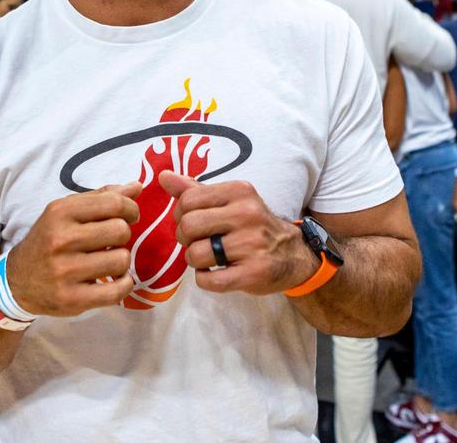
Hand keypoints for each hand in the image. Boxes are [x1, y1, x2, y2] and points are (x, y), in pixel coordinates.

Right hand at [6, 182, 140, 316]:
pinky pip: (117, 291)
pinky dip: (124, 284)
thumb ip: (102, 197)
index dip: (130, 209)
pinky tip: (116, 280)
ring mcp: (65, 271)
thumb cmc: (49, 240)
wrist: (17, 280)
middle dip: (123, 235)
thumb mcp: (67, 211)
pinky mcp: (71, 299)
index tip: (129, 216)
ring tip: (108, 261)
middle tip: (112, 241)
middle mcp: (61, 239)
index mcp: (60, 212)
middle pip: (120, 231)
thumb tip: (137, 186)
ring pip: (121, 260)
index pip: (114, 203)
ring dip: (121, 261)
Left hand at [161, 171, 317, 295]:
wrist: (293, 254)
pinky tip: (215, 272)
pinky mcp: (254, 273)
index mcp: (240, 191)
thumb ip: (195, 190)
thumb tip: (163, 176)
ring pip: (196, 254)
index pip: (188, 199)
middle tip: (196, 241)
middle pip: (189, 225)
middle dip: (184, 237)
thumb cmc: (252, 226)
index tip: (192, 222)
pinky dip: (204, 279)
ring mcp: (252, 244)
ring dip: (194, 260)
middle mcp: (248, 214)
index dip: (181, 214)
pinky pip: (209, 280)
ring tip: (207, 258)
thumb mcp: (230, 201)